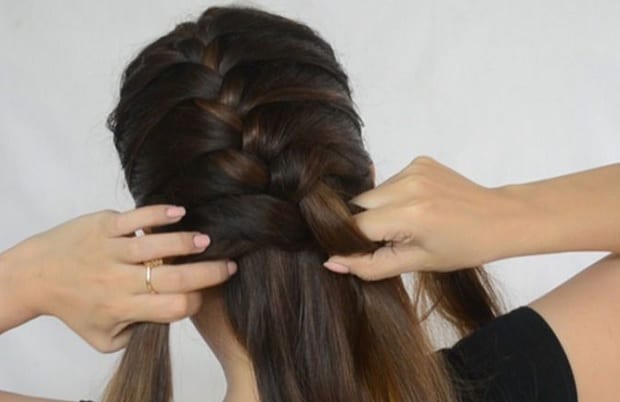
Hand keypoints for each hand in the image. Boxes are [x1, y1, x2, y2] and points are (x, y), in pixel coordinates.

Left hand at [0, 205, 235, 351]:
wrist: (35, 276)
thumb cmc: (74, 308)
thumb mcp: (103, 338)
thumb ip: (137, 336)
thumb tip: (169, 319)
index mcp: (122, 309)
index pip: (173, 307)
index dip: (195, 302)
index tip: (202, 295)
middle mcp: (119, 281)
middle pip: (174, 278)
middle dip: (209, 273)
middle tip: (229, 265)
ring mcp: (112, 250)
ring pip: (158, 245)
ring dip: (187, 243)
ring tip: (207, 241)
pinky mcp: (104, 226)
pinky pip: (136, 217)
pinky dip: (160, 214)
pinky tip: (180, 212)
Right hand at [323, 156, 522, 279]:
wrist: (500, 218)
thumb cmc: (464, 247)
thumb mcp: (418, 263)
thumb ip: (371, 265)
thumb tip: (332, 262)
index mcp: (411, 214)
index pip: (355, 226)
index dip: (353, 242)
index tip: (364, 253)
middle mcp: (409, 185)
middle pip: (359, 205)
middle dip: (365, 225)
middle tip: (391, 240)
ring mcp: (414, 168)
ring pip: (372, 193)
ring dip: (378, 210)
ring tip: (407, 224)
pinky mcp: (419, 161)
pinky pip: (389, 182)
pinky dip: (393, 197)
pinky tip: (416, 207)